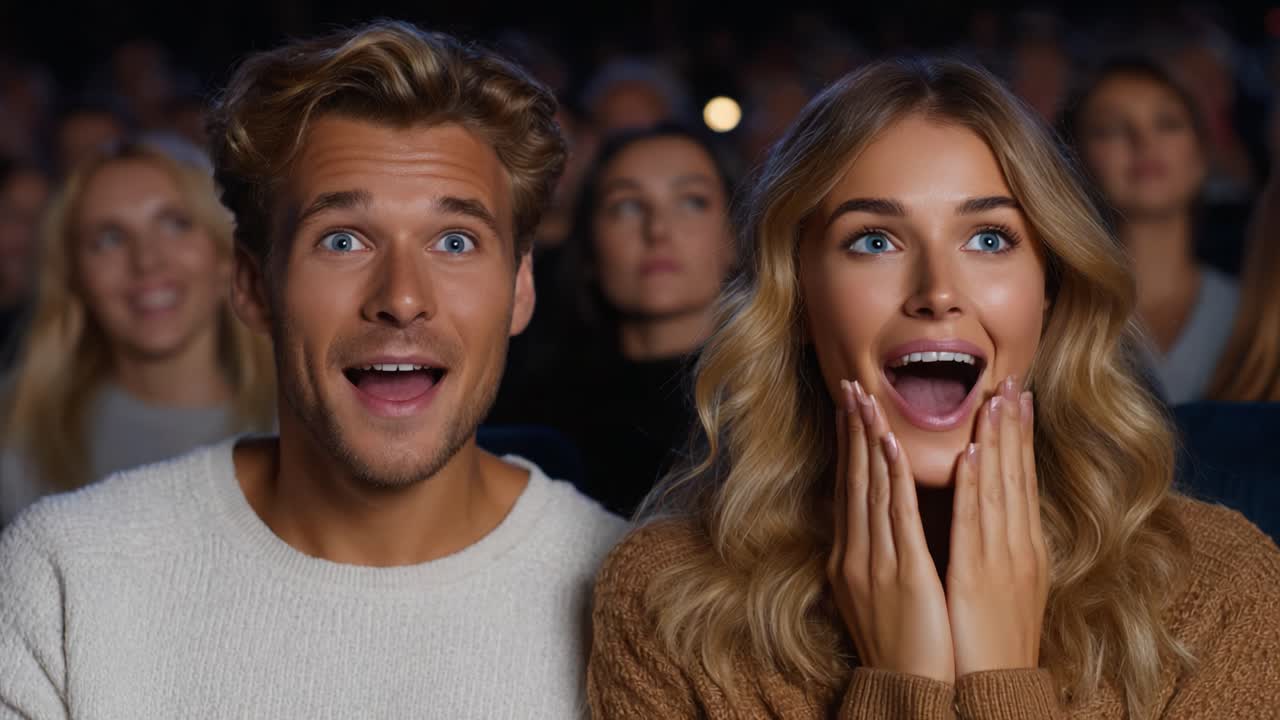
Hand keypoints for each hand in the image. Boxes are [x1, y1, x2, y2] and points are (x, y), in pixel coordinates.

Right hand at [828, 380, 954, 683]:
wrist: (908, 692)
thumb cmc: (903, 648)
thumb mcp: (876, 597)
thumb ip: (874, 557)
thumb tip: (875, 526)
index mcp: (850, 559)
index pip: (848, 490)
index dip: (848, 447)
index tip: (849, 408)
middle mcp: (855, 554)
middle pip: (852, 480)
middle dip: (851, 430)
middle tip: (850, 385)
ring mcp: (875, 563)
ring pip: (870, 488)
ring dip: (868, 439)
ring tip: (866, 398)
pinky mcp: (902, 573)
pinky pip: (897, 516)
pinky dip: (893, 477)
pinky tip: (891, 445)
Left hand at [946, 376, 1049, 676]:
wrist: (997, 686)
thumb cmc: (992, 638)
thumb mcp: (1001, 584)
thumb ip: (995, 546)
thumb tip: (987, 513)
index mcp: (1022, 547)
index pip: (1021, 480)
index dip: (1019, 438)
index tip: (1017, 398)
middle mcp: (1017, 546)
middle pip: (1017, 475)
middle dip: (1014, 426)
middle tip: (1012, 380)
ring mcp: (1001, 559)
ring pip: (1000, 488)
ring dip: (997, 440)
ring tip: (996, 398)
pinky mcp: (979, 575)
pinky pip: (976, 522)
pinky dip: (977, 485)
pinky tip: (975, 454)